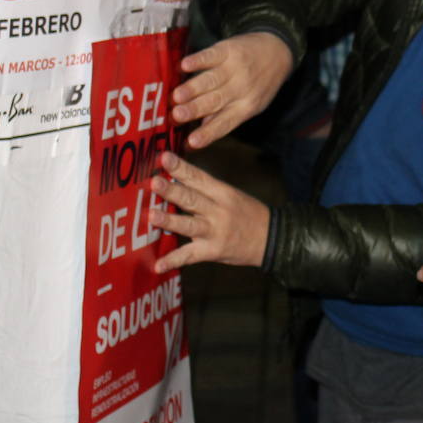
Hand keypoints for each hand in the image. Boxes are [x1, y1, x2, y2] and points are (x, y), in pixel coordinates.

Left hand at [148, 151, 269, 271]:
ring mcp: (215, 231)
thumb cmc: (247, 213)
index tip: (164, 157)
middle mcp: (218, 210)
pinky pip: (190, 256)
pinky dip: (173, 260)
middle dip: (172, 190)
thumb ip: (205, 189)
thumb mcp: (230, 195)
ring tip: (152, 216)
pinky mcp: (212, 251)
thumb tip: (176, 179)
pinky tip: (158, 265)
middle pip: (192, 198)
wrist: (271, 238)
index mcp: (221, 192)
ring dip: (170, 220)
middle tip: (155, 182)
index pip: (198, 177)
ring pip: (189, 224)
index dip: (180, 167)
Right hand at [171, 32, 293, 147]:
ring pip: (211, 80)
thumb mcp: (249, 105)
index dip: (207, 133)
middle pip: (215, 101)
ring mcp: (235, 69)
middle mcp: (240, 89)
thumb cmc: (259, 84)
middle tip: (176, 115)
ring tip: (176, 96)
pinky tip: (185, 65)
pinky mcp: (229, 50)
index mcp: (245, 107)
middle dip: (194, 109)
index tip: (191, 143)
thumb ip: (222, 117)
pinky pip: (212, 56)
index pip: (224, 123)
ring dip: (193, 88)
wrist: (277, 52)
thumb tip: (196, 136)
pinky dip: (198, 60)